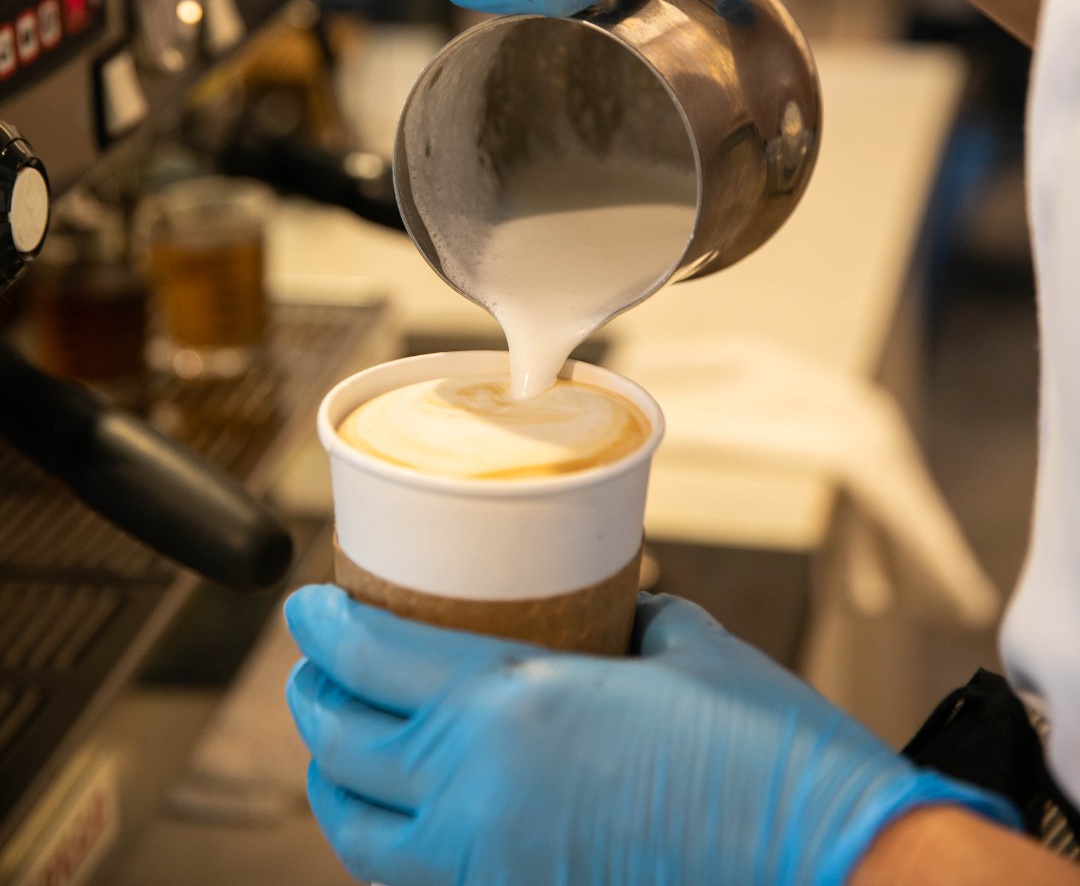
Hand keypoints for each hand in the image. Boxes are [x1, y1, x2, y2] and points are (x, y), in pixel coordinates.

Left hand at [285, 586, 1018, 885]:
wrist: (831, 864)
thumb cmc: (767, 753)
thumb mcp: (685, 648)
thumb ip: (623, 624)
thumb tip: (605, 615)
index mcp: (515, 706)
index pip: (373, 657)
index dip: (323, 627)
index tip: (306, 606)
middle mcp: (482, 790)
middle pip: (343, 744)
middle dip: (312, 696)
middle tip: (315, 662)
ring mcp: (493, 864)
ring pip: (359, 831)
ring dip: (333, 777)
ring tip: (337, 740)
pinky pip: (412, 876)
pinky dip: (383, 838)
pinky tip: (402, 810)